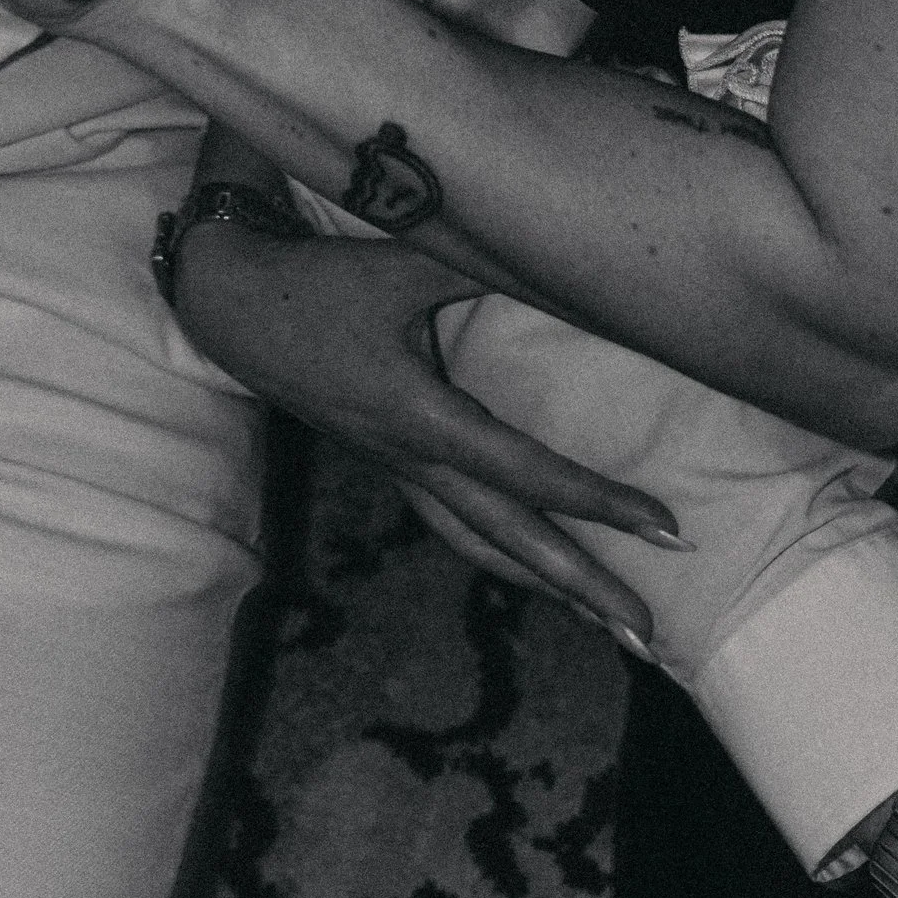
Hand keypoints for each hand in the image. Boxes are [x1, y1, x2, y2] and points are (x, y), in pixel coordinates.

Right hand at [165, 213, 679, 644]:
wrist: (232, 305)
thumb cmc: (320, 278)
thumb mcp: (402, 262)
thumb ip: (481, 263)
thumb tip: (565, 260)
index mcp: (418, 417)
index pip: (526, 472)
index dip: (599, 502)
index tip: (665, 527)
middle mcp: (409, 459)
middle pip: (509, 540)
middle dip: (582, 587)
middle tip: (648, 637)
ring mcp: (396, 468)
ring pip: (479, 544)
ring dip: (544, 584)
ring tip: (604, 622)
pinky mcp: (388, 461)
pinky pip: (455, 523)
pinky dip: (501, 552)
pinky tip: (531, 567)